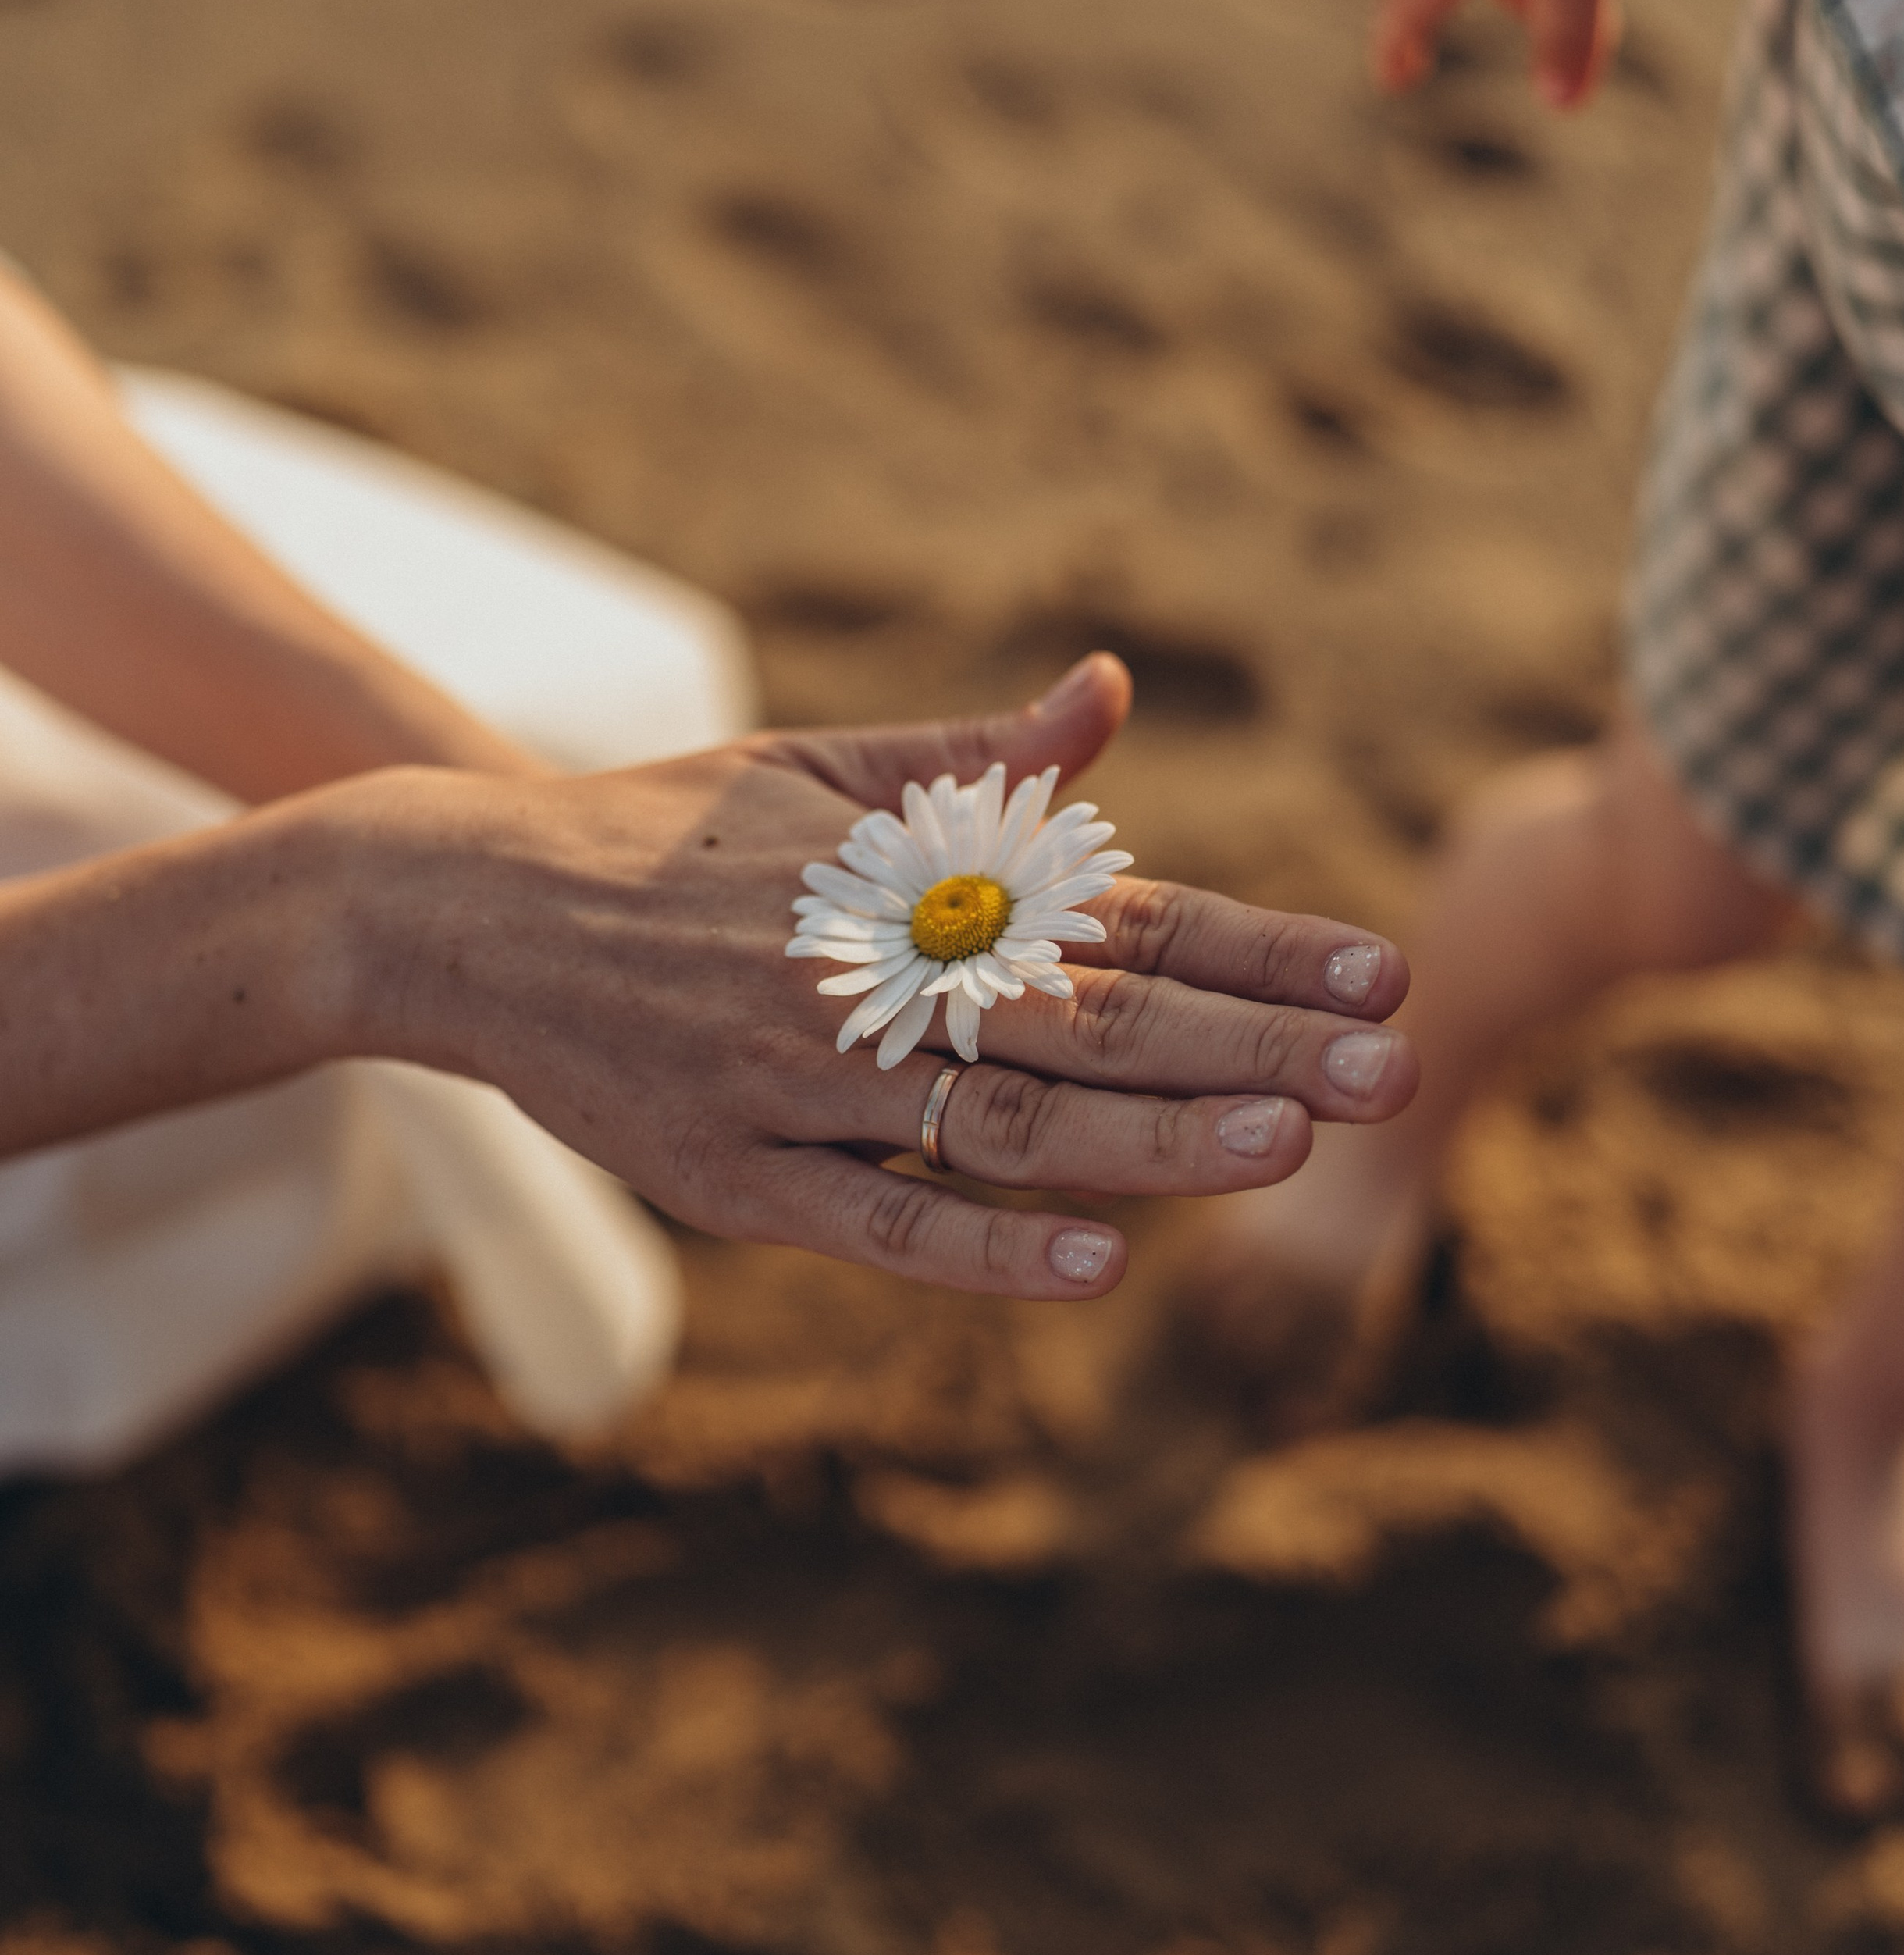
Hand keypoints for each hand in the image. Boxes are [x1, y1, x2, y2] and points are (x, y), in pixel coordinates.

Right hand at [341, 656, 1415, 1299]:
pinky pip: (876, 1221)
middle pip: (1093, 1018)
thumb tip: (1114, 690)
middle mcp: (875, 975)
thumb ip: (979, 760)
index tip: (1383, 974)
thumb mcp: (819, 770)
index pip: (1122, 915)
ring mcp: (803, 1080)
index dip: (1259, 946)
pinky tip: (1099, 1263)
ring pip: (1006, 1120)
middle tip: (1394, 1071)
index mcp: (914, 879)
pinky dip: (987, 1246)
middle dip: (1252, 1046)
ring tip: (1288, 1146)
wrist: (459, 902)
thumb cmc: (661, 832)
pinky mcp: (733, 1176)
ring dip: (1153, 1137)